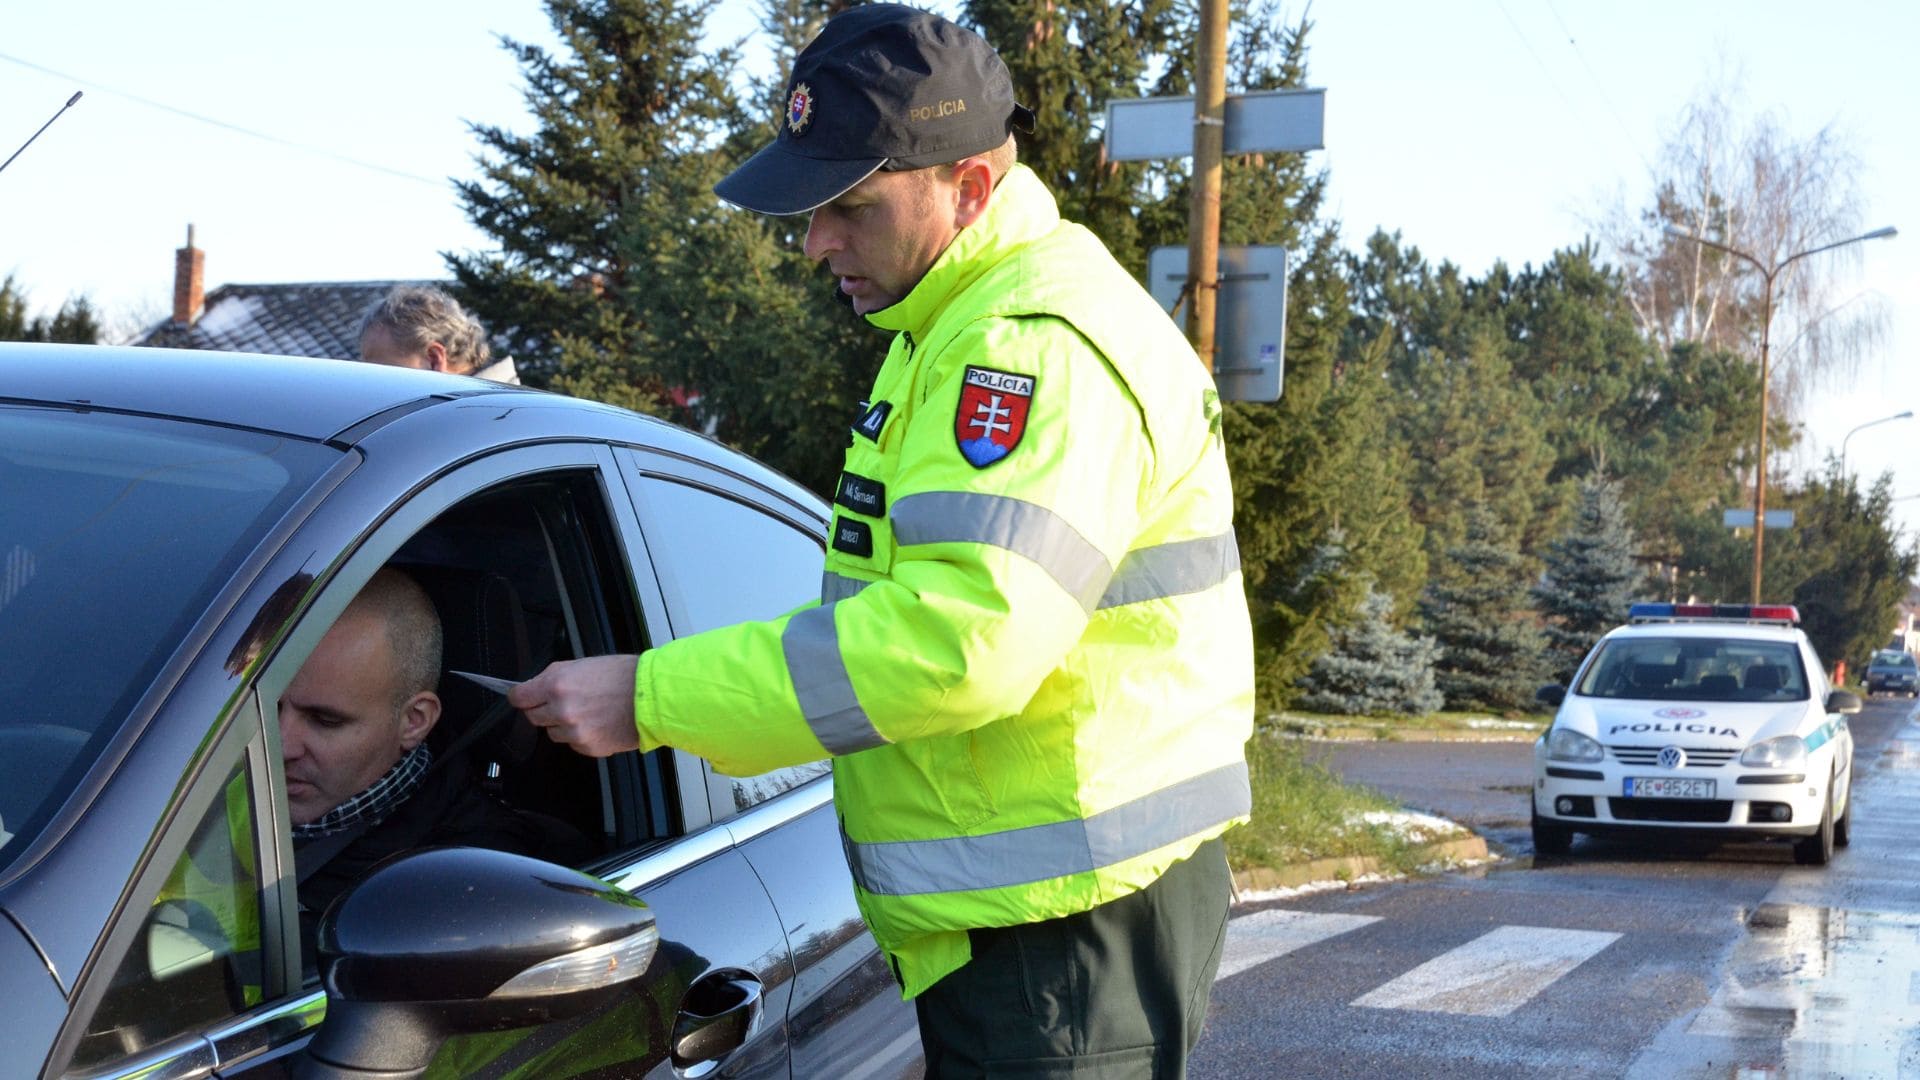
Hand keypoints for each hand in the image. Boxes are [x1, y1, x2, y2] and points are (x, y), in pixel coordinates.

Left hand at [509, 655, 641, 756]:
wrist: (652, 697)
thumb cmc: (624, 676)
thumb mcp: (583, 664)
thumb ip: (554, 677)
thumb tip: (534, 688)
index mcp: (557, 685)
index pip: (519, 697)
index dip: (520, 696)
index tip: (522, 697)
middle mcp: (561, 710)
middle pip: (533, 717)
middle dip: (543, 709)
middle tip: (563, 702)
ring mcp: (574, 732)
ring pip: (552, 733)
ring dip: (562, 724)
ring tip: (587, 712)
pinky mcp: (587, 747)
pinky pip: (572, 744)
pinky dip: (580, 736)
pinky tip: (597, 722)